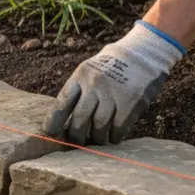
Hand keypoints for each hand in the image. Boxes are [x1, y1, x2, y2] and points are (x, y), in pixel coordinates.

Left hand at [43, 21, 185, 144]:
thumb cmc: (113, 65)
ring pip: (99, 126)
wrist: (145, 52)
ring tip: (97, 141)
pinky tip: (113, 137)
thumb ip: (79, 89)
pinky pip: (119, 127)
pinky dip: (114, 136)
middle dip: (76, 135)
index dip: (54, 121)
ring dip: (97, 138)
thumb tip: (64, 119)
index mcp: (81, 75)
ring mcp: (114, 93)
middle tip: (76, 143)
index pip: (62, 102)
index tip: (49, 133)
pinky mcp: (132, 102)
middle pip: (80, 119)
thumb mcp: (91, 69)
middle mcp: (95, 84)